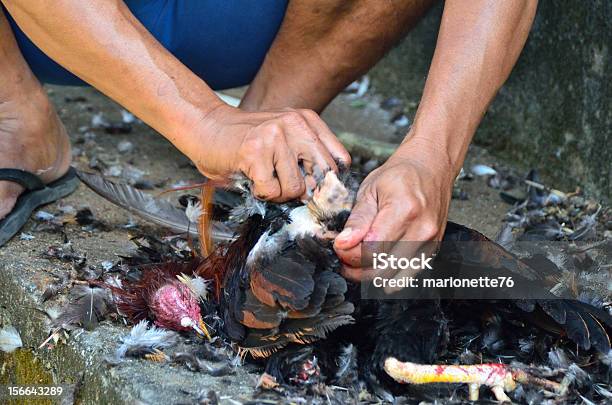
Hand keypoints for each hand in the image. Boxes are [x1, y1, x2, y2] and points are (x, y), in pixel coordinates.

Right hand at [191, 104, 349, 201]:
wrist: (205, 126)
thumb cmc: (245, 140)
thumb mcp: (285, 140)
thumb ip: (307, 158)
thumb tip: (328, 194)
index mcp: (307, 120)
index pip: (340, 159)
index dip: (330, 183)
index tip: (315, 190)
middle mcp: (295, 124)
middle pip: (323, 176)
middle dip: (306, 191)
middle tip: (285, 187)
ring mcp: (275, 136)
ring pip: (296, 188)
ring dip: (279, 193)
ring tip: (263, 178)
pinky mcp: (255, 152)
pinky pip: (271, 191)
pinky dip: (261, 193)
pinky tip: (251, 178)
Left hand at [333, 139, 454, 280]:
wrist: (432, 167)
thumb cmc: (401, 175)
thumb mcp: (371, 189)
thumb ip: (357, 219)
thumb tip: (343, 243)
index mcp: (404, 210)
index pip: (372, 249)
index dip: (350, 254)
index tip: (339, 247)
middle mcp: (422, 230)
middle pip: (382, 268)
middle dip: (356, 268)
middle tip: (344, 257)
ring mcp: (431, 242)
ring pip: (394, 277)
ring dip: (371, 275)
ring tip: (358, 261)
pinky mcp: (433, 250)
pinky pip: (407, 275)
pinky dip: (388, 274)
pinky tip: (376, 262)